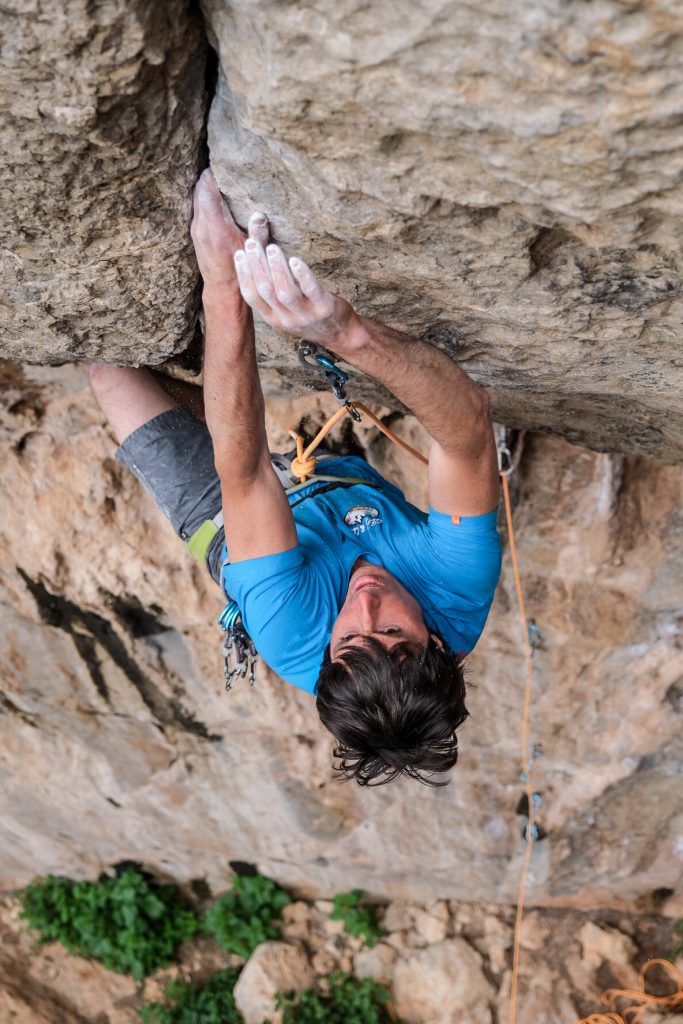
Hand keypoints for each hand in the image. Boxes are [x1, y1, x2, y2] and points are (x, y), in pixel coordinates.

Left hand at [191, 169, 269, 291]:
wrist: (223, 290)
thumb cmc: (241, 271)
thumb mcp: (253, 251)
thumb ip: (257, 232)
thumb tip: (260, 214)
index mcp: (214, 225)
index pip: (206, 189)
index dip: (213, 174)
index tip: (223, 164)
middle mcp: (201, 225)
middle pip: (199, 190)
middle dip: (210, 179)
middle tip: (224, 169)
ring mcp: (196, 230)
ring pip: (197, 199)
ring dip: (207, 190)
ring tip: (222, 181)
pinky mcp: (196, 235)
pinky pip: (197, 209)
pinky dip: (205, 201)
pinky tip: (218, 201)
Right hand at [233, 237, 356, 347]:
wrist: (340, 334)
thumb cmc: (311, 317)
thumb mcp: (286, 313)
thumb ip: (273, 295)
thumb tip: (257, 266)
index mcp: (273, 319)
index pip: (252, 297)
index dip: (244, 274)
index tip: (239, 254)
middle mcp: (286, 320)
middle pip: (266, 291)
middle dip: (257, 266)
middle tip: (252, 244)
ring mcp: (306, 316)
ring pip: (285, 292)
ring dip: (277, 268)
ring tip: (273, 248)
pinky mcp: (324, 309)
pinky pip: (311, 290)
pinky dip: (302, 275)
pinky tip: (295, 260)